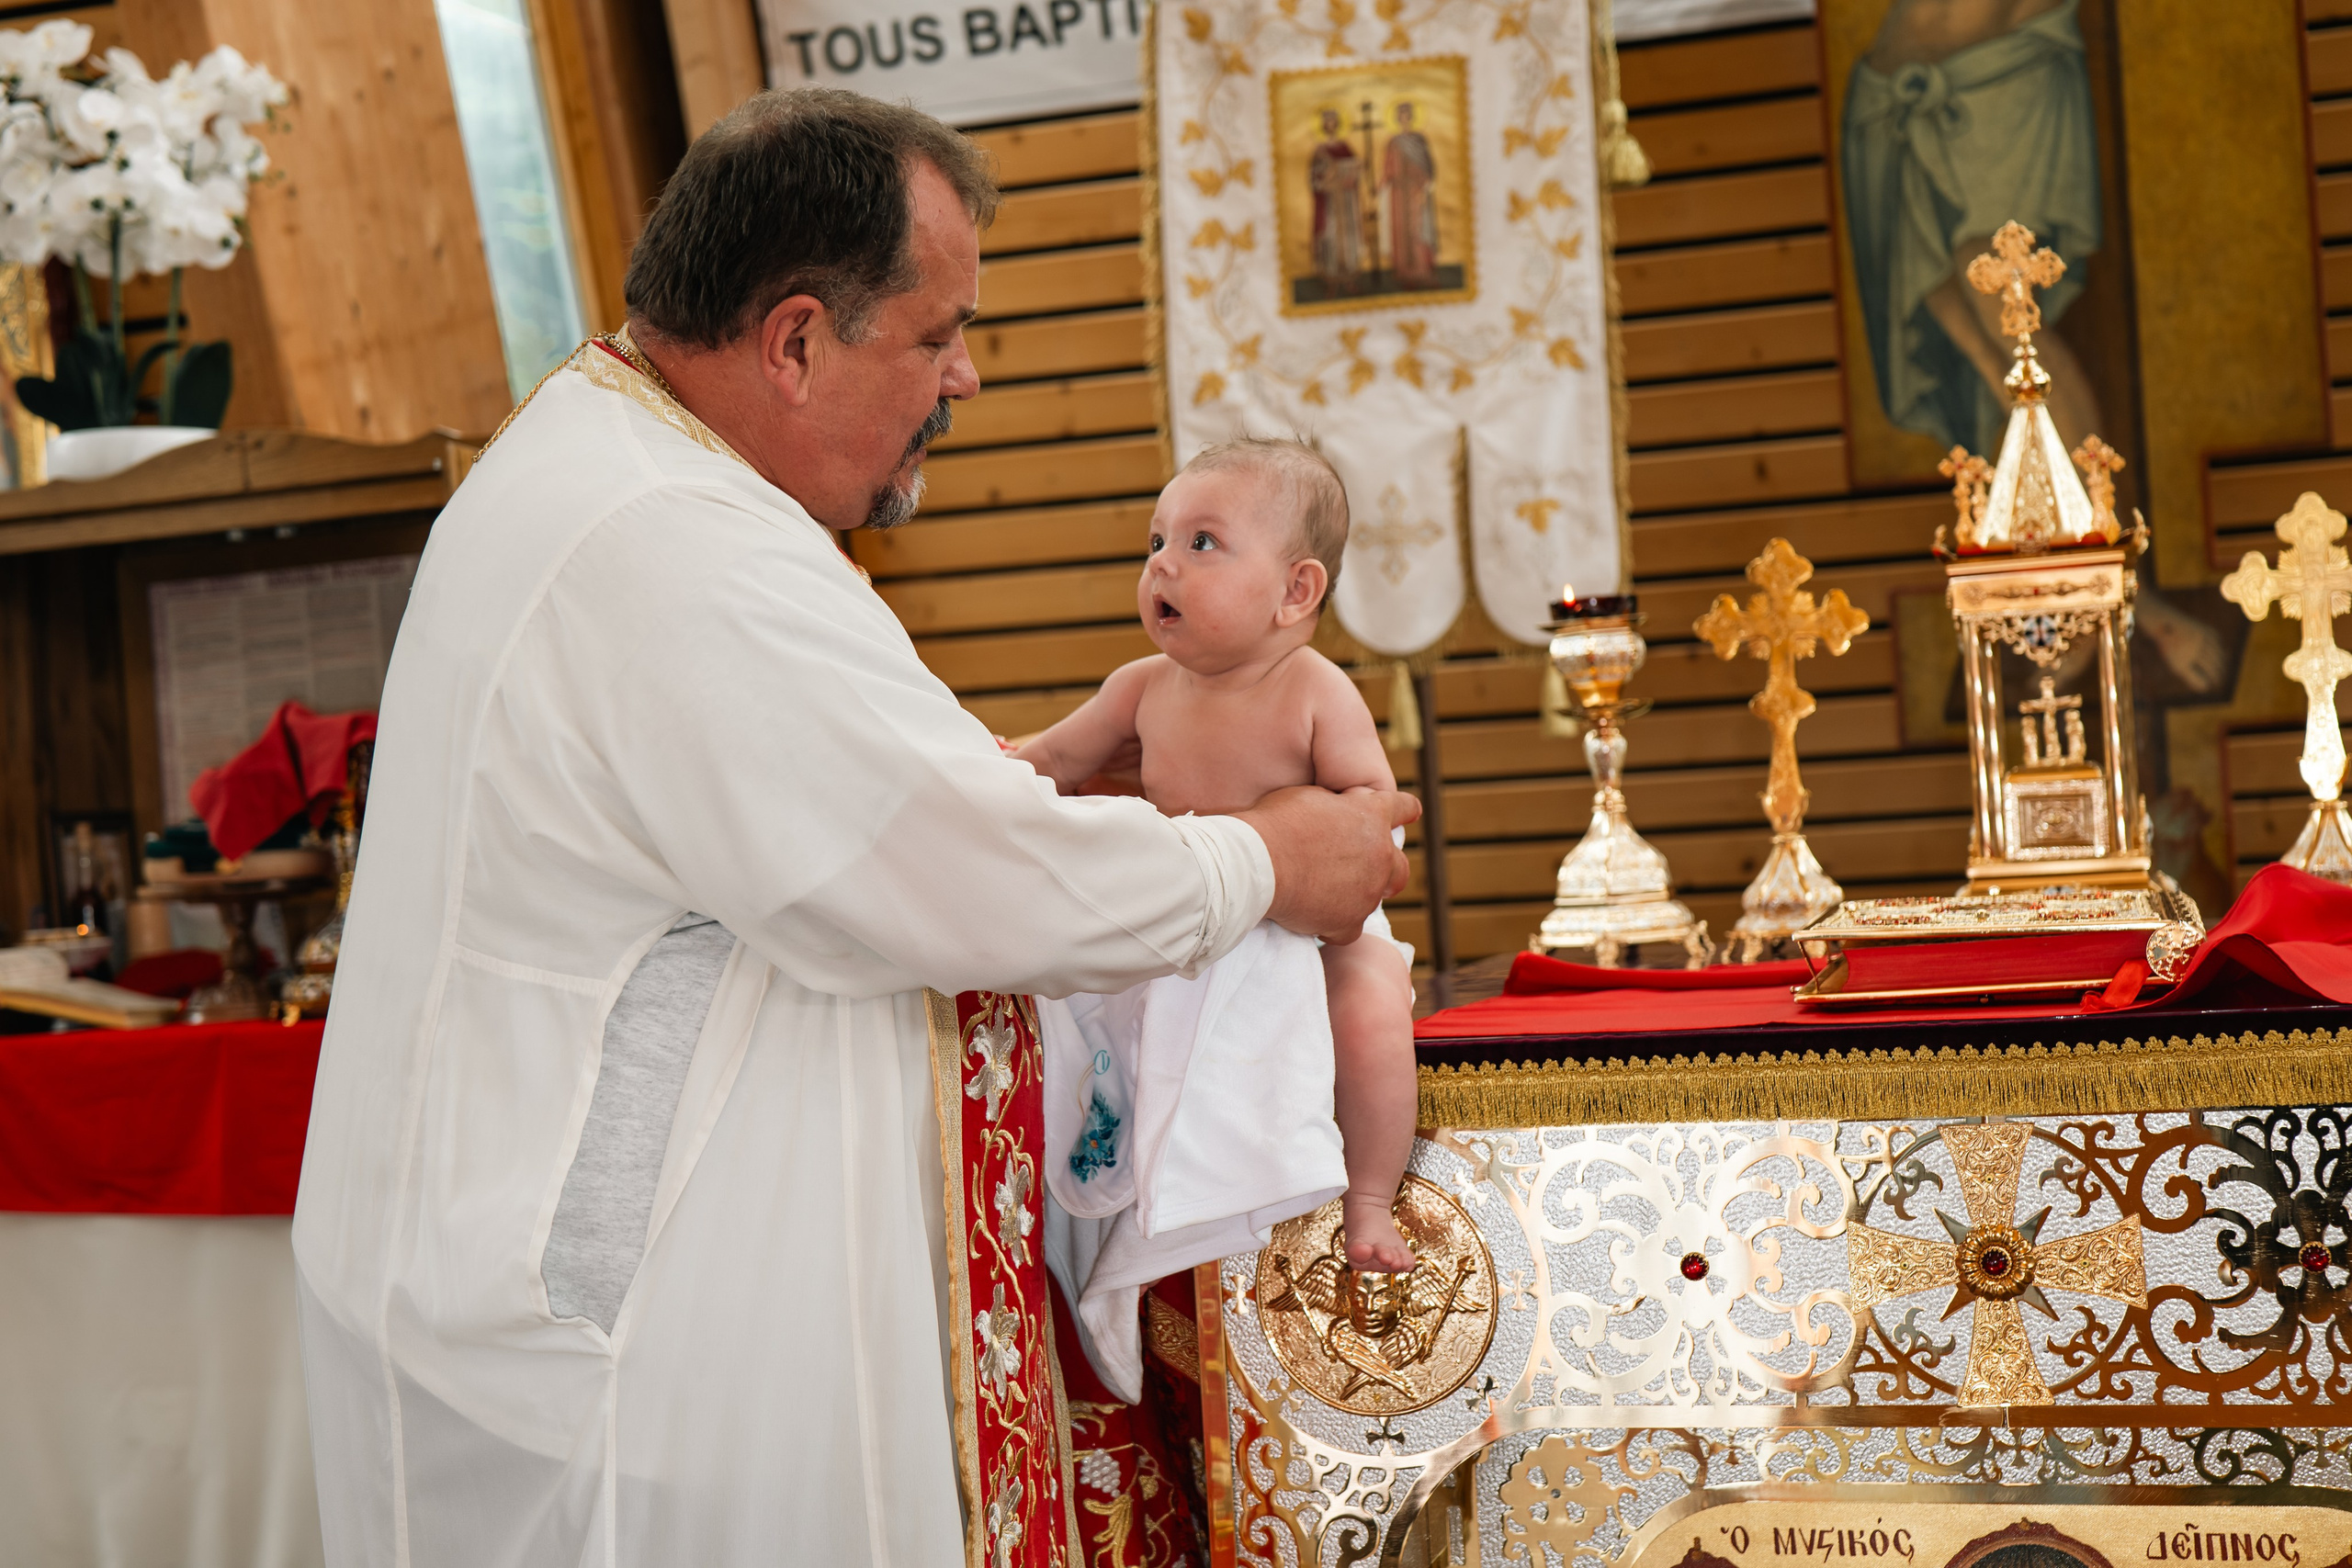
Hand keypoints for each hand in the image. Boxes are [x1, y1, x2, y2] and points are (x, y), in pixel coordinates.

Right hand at [1234, 785, 1419, 944]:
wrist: (1257, 865)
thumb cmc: (1276, 824)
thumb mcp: (1309, 796)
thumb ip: (1335, 806)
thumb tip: (1337, 812)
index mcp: (1372, 816)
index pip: (1404, 807)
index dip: (1405, 810)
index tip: (1409, 813)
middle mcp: (1380, 855)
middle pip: (1400, 867)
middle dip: (1387, 868)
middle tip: (1366, 869)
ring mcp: (1368, 892)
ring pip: (1374, 899)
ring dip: (1356, 896)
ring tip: (1328, 894)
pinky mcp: (1349, 923)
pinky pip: (1350, 929)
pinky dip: (1335, 925)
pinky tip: (1316, 919)